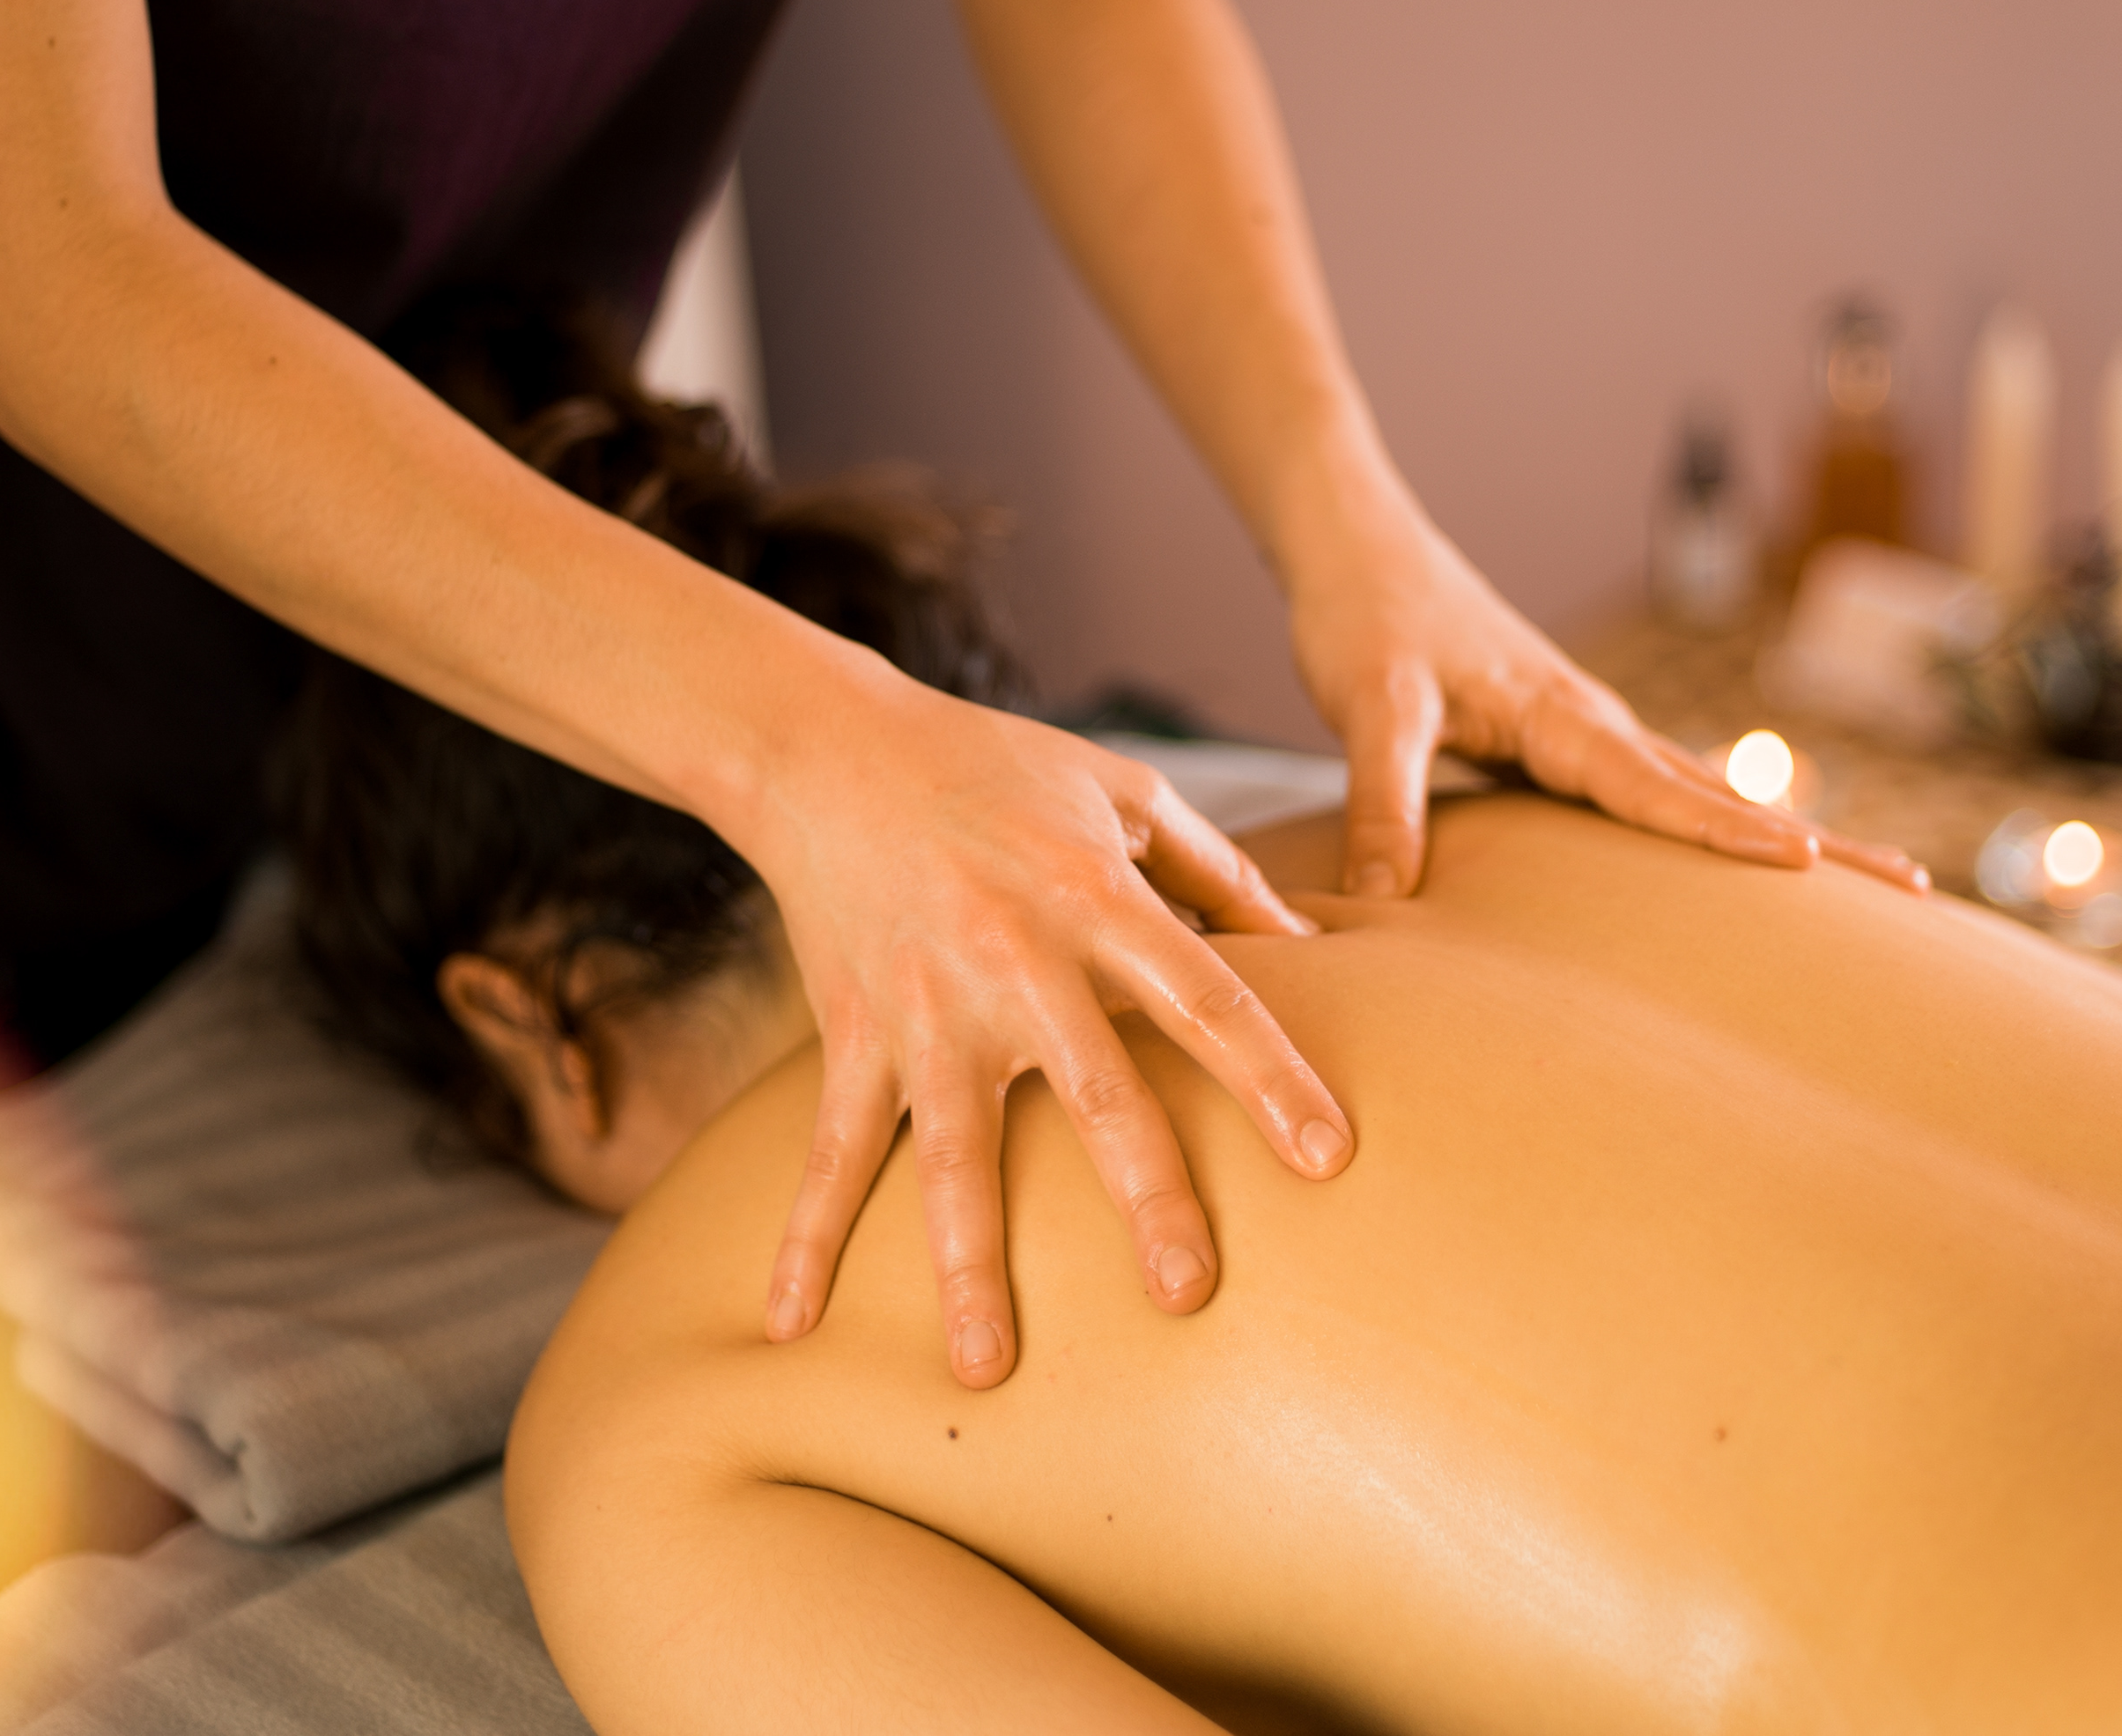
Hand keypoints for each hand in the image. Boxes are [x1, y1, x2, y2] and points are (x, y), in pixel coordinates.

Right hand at [743, 679, 1350, 1387]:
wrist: (828, 750)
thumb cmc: (996, 769)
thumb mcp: (1121, 792)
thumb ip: (1217, 870)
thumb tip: (1314, 944)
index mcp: (1097, 899)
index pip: (1206, 998)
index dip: (1269, 1076)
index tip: (1329, 1157)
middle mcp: (1016, 961)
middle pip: (1096, 1093)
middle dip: (1143, 1196)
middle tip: (1186, 1292)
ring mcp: (927, 1008)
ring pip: (955, 1154)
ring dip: (969, 1264)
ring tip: (987, 1371)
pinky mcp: (854, 1034)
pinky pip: (832, 1151)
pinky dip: (806, 1237)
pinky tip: (792, 1321)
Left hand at [1285, 497, 1927, 899]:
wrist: (1356, 540)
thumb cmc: (1364, 616)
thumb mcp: (1367, 710)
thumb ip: (1382, 802)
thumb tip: (1388, 898)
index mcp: (1563, 717)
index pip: (1659, 786)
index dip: (1730, 831)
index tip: (1815, 864)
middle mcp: (1595, 723)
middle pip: (1722, 793)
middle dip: (1821, 842)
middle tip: (1919, 891)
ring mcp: (1588, 730)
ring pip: (1704, 791)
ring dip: (1783, 836)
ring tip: (1875, 884)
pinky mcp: (1565, 738)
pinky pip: (1661, 791)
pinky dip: (1718, 823)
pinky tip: (1748, 850)